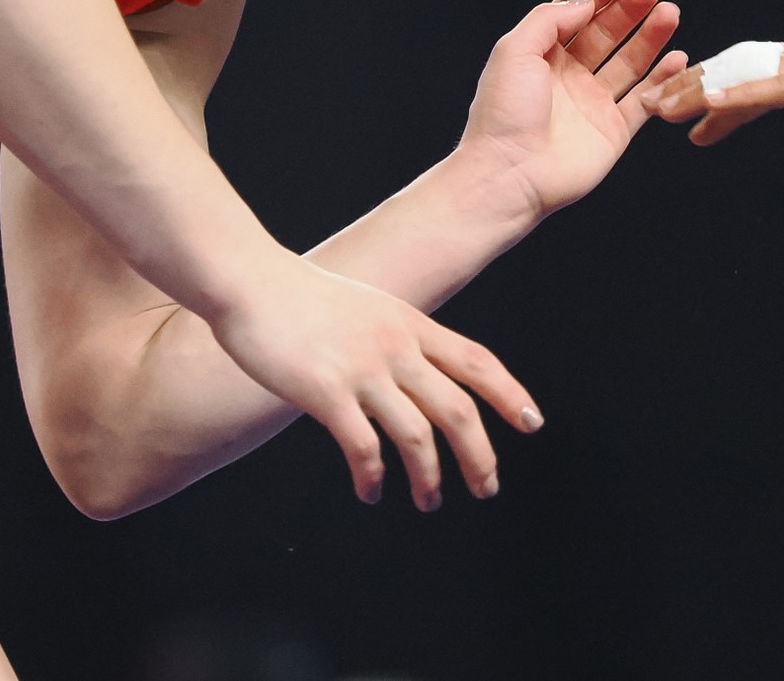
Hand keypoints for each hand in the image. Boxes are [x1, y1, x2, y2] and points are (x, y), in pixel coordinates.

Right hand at [207, 252, 540, 509]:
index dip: (509, 394)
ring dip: (428, 476)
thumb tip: (411, 372)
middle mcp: (396, 347)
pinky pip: (363, 446)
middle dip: (479, 455)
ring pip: (417, 434)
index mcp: (410, 324)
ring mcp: (362, 369)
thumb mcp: (366, 308)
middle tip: (487, 488)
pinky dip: (373, 475)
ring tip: (429, 501)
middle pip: (458, 408)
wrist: (251, 282)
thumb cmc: (299, 297)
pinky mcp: (324, 391)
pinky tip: (371, 491)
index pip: (477, 362)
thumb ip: (393, 338)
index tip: (532, 422)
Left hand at [456, 0, 685, 219]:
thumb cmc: (503, 115)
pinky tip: (677, 57)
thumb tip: (585, 1)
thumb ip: (550, 18)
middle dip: (631, 8)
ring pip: (630, 61)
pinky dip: (663, 78)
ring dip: (651, 36)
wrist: (508, 175)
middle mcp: (569, 76)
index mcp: (542, 55)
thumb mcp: (514, 50)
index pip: (576, 12)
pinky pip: (644, 100)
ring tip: (670, 13)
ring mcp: (593, 103)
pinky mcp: (613, 131)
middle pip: (608, 32)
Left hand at [642, 31, 783, 195]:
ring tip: (660, 110)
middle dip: (697, 85)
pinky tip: (703, 107)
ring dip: (700, 90)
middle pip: (744, 64)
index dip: (726, 93)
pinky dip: (733, 95)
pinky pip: (771, 87)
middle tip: (655, 107)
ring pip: (748, 71)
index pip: (766, 73)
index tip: (693, 120)